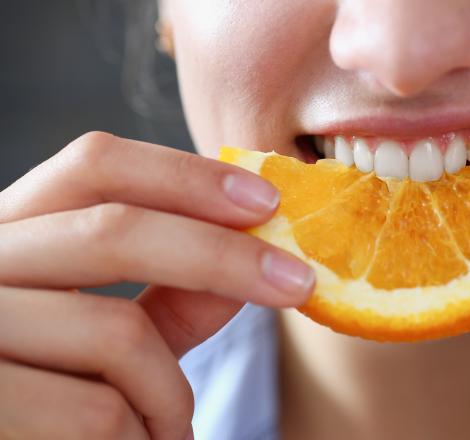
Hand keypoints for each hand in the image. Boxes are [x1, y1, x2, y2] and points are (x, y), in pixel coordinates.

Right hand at [0, 132, 314, 438]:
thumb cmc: (57, 396)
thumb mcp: (110, 336)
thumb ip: (172, 296)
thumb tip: (253, 255)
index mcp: (12, 233)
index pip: (95, 165)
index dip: (188, 176)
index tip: (267, 201)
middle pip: (114, 230)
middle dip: (225, 258)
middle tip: (298, 282)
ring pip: (118, 334)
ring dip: (172, 392)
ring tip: (173, 425)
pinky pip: (102, 413)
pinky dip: (147, 434)